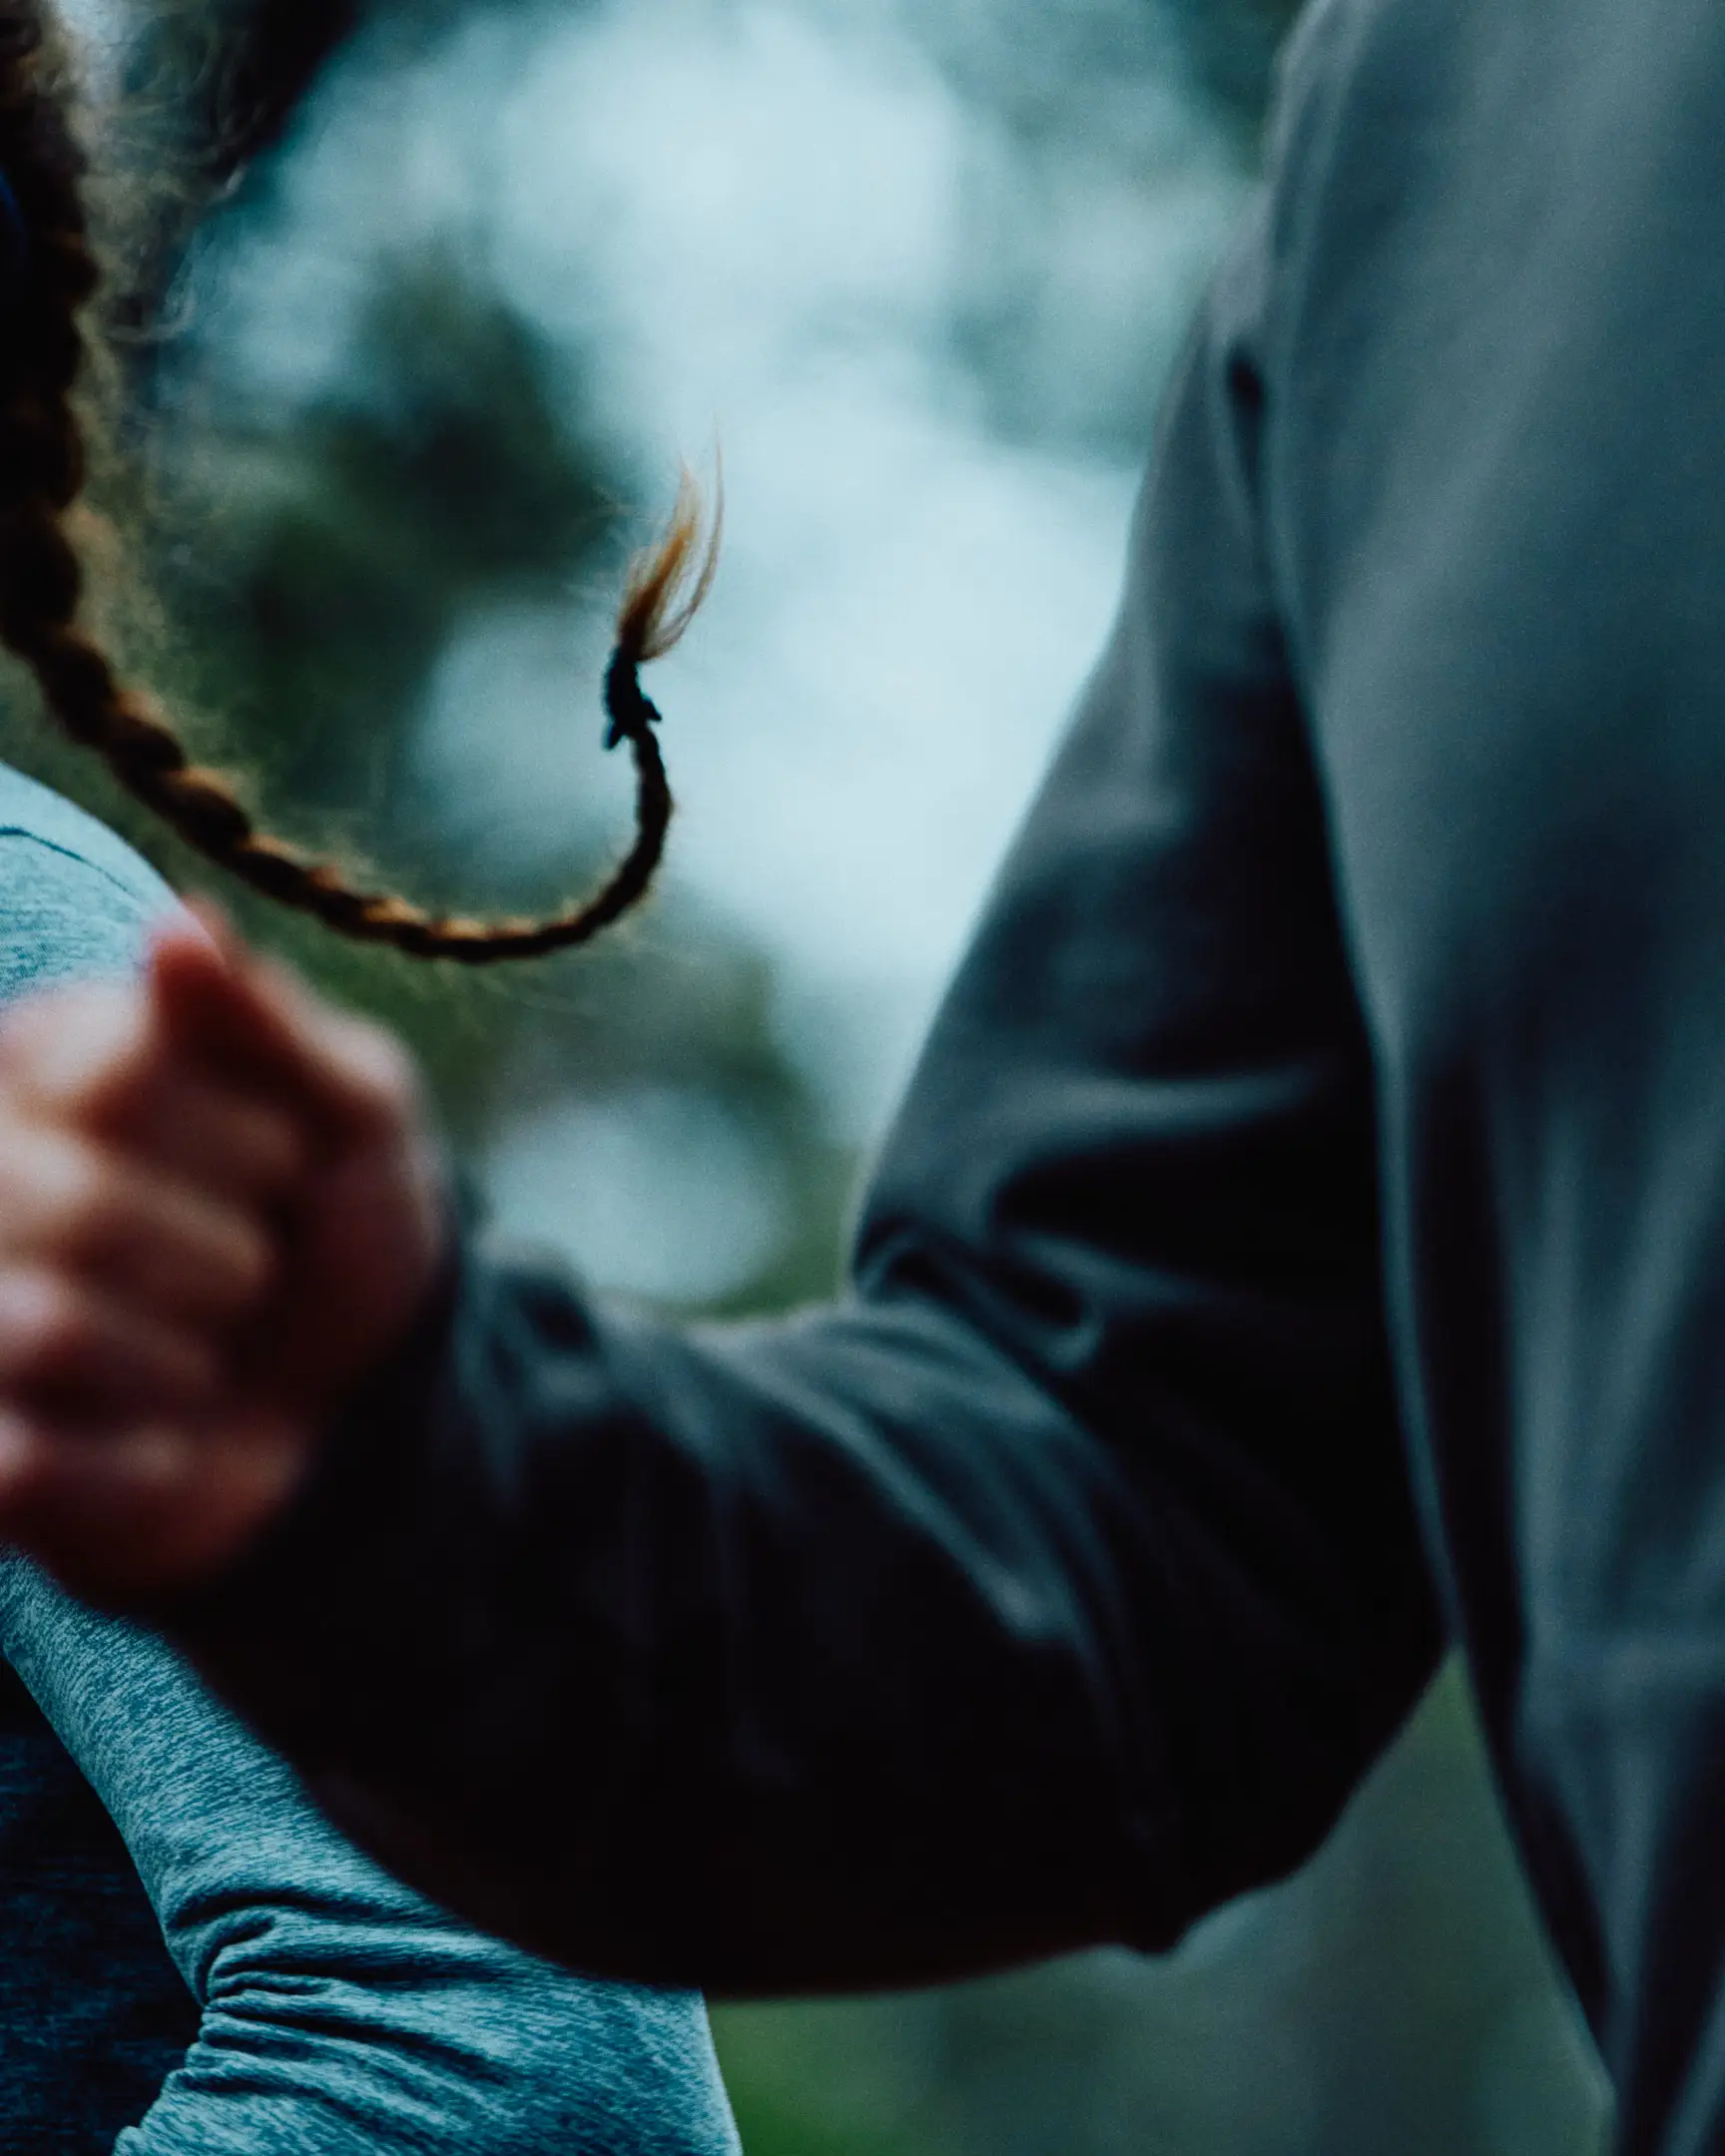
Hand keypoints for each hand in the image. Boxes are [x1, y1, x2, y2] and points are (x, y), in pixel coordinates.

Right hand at [0, 907, 448, 1604]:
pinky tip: (167, 1446)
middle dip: (219, 1255)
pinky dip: (145, 1461)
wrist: (351, 1405)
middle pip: (74, 1202)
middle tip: (249, 1273)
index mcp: (44, 1065)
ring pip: (47, 1329)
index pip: (115, 1071)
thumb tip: (180, 927)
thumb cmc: (331, 1230)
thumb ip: (268, 1026)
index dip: (250, 1137)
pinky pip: (29, 1462)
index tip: (289, 1166)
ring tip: (202, 1359)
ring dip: (184, 1359)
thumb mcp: (351, 1116)